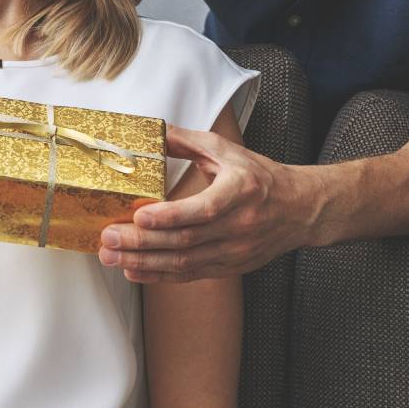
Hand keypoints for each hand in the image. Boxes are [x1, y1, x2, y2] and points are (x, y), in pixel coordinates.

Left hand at [97, 126, 318, 282]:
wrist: (300, 210)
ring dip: (144, 262)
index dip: (170, 216)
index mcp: (241, 190)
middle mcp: (240, 225)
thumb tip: (153, 132)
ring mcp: (235, 251)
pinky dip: (160, 275)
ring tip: (111, 257)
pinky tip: (133, 271)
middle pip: (185, 240)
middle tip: (108, 239)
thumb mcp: (227, 151)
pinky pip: (190, 275)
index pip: (203, 209)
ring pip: (184, 263)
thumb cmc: (260, 177)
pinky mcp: (230, 267)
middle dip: (142, 242)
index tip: (140, 215)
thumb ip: (188, 140)